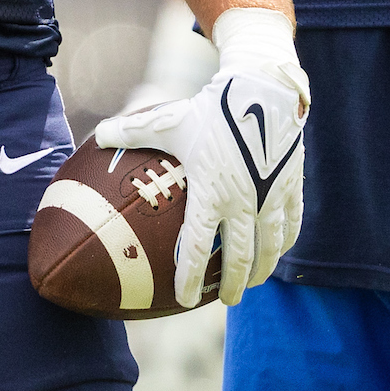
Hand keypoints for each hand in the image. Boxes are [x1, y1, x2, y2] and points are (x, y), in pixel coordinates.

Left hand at [91, 8, 307, 307]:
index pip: (197, 247)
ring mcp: (271, 197)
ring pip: (270, 248)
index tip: (183, 299)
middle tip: (226, 301)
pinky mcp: (291, 187)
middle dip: (233, 286)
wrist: (261, 90)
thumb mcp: (168, 121)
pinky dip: (285, 244)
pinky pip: (292, 225)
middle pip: (240, 258)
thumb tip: (97, 134)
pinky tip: (279, 251)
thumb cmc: (210, 108)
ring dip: (262, 270)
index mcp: (210, 193)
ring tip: (254, 282)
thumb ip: (132, 131)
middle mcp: (243, 201)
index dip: (190, 278)